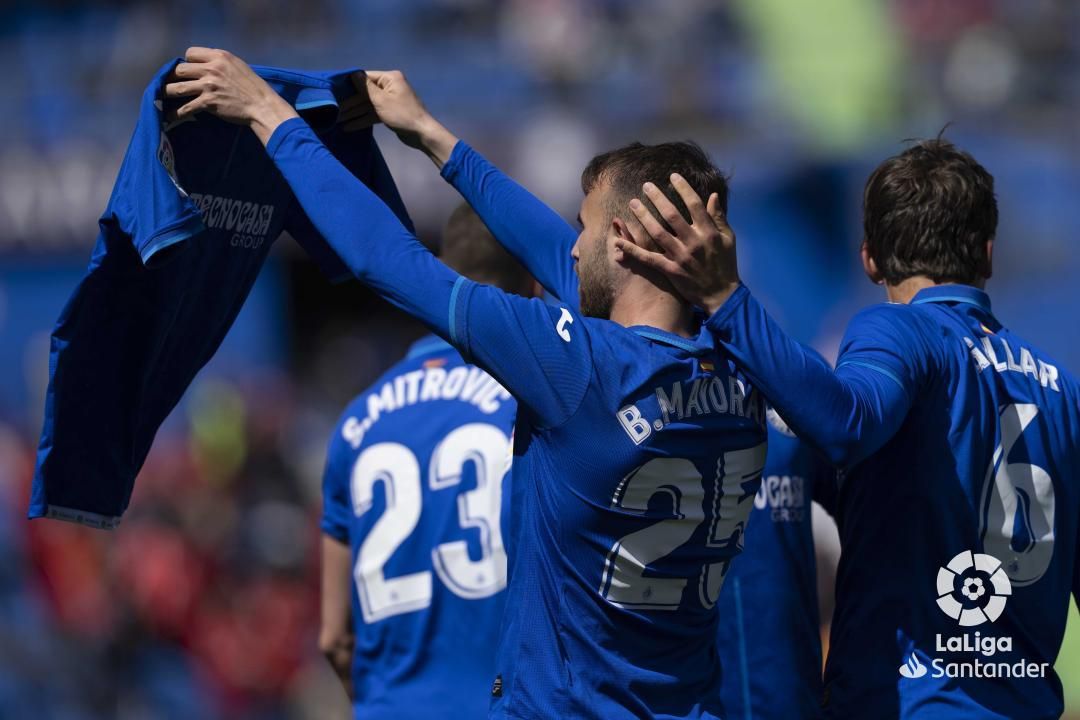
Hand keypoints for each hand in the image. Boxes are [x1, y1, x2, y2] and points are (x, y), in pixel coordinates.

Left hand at [165, 47, 297, 144]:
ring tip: (160, 97)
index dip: (187, 62)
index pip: (191, 53)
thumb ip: (220, 63)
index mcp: (219, 56)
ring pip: (178, 87)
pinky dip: (175, 113)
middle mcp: (212, 68)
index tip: (188, 71)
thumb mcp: (238, 66)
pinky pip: (186, 107)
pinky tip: (170, 116)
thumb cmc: (253, 88)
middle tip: (171, 84)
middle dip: (173, 77)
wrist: (262, 106)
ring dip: (167, 93)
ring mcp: (209, 85)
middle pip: (180, 69)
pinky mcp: (209, 102)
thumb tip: (204, 66)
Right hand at [343, 70, 457, 167]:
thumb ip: (365, 88)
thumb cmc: (402, 114)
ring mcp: (390, 100)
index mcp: (390, 78)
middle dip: (350, 103)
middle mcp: (390, 86)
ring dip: (354, 113)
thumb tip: (352, 74)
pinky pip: (373, 114)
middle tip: (334, 110)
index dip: (350, 84)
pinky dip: (363, 120)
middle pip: (365, 93)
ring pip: (368, 105)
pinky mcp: (390, 113)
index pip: (365, 77)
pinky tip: (349, 127)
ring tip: (338, 121)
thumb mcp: (381, 100)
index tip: (334, 90)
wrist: (422, 134)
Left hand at [612, 174, 740, 314]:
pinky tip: (619, 240)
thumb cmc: (725, 263)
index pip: (694, 204)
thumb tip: (712, 196)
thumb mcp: (728, 239)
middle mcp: (693, 242)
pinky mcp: (670, 270)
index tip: (672, 176)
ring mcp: (680, 256)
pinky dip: (632, 250)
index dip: (682, 188)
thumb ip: (719, 217)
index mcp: (708, 232)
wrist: (721, 294)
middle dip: (657, 198)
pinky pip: (648, 258)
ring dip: (643, 217)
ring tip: (633, 203)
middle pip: (671, 215)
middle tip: (645, 186)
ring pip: (657, 233)